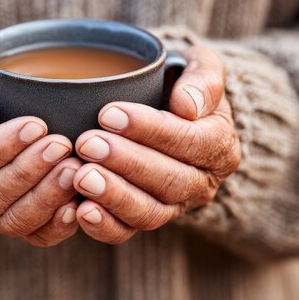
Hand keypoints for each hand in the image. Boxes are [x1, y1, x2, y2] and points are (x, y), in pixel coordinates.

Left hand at [72, 46, 240, 243]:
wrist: (167, 112)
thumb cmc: (179, 85)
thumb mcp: (201, 68)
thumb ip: (204, 80)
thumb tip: (187, 106)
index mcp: (219, 145)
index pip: (191, 142)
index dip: (151, 130)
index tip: (109, 113)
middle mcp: (202, 182)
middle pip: (170, 181)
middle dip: (126, 162)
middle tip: (87, 143)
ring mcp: (174, 206)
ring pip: (149, 211)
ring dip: (113, 195)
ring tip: (80, 176)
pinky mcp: (144, 218)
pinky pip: (127, 231)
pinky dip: (104, 226)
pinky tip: (79, 210)